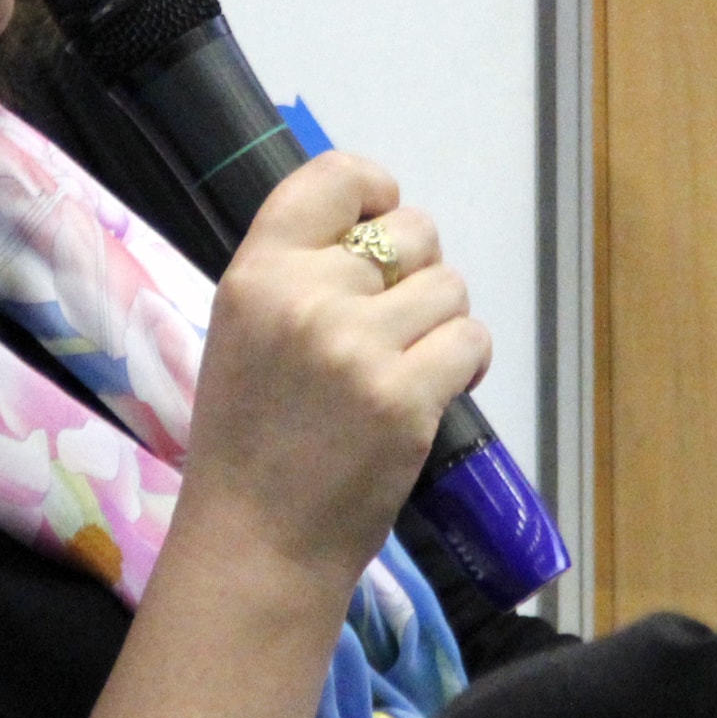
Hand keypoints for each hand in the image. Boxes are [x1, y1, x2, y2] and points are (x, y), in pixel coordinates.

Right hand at [178, 153, 492, 592]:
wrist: (256, 542)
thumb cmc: (250, 438)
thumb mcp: (244, 332)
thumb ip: (298, 274)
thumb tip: (375, 226)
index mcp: (256, 273)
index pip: (335, 176)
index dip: (376, 192)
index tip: (379, 227)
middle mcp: (305, 297)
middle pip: (412, 232)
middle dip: (416, 273)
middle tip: (388, 327)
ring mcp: (358, 348)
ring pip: (450, 287)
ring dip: (441, 324)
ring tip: (403, 368)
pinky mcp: (405, 398)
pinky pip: (472, 340)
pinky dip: (466, 364)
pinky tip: (431, 392)